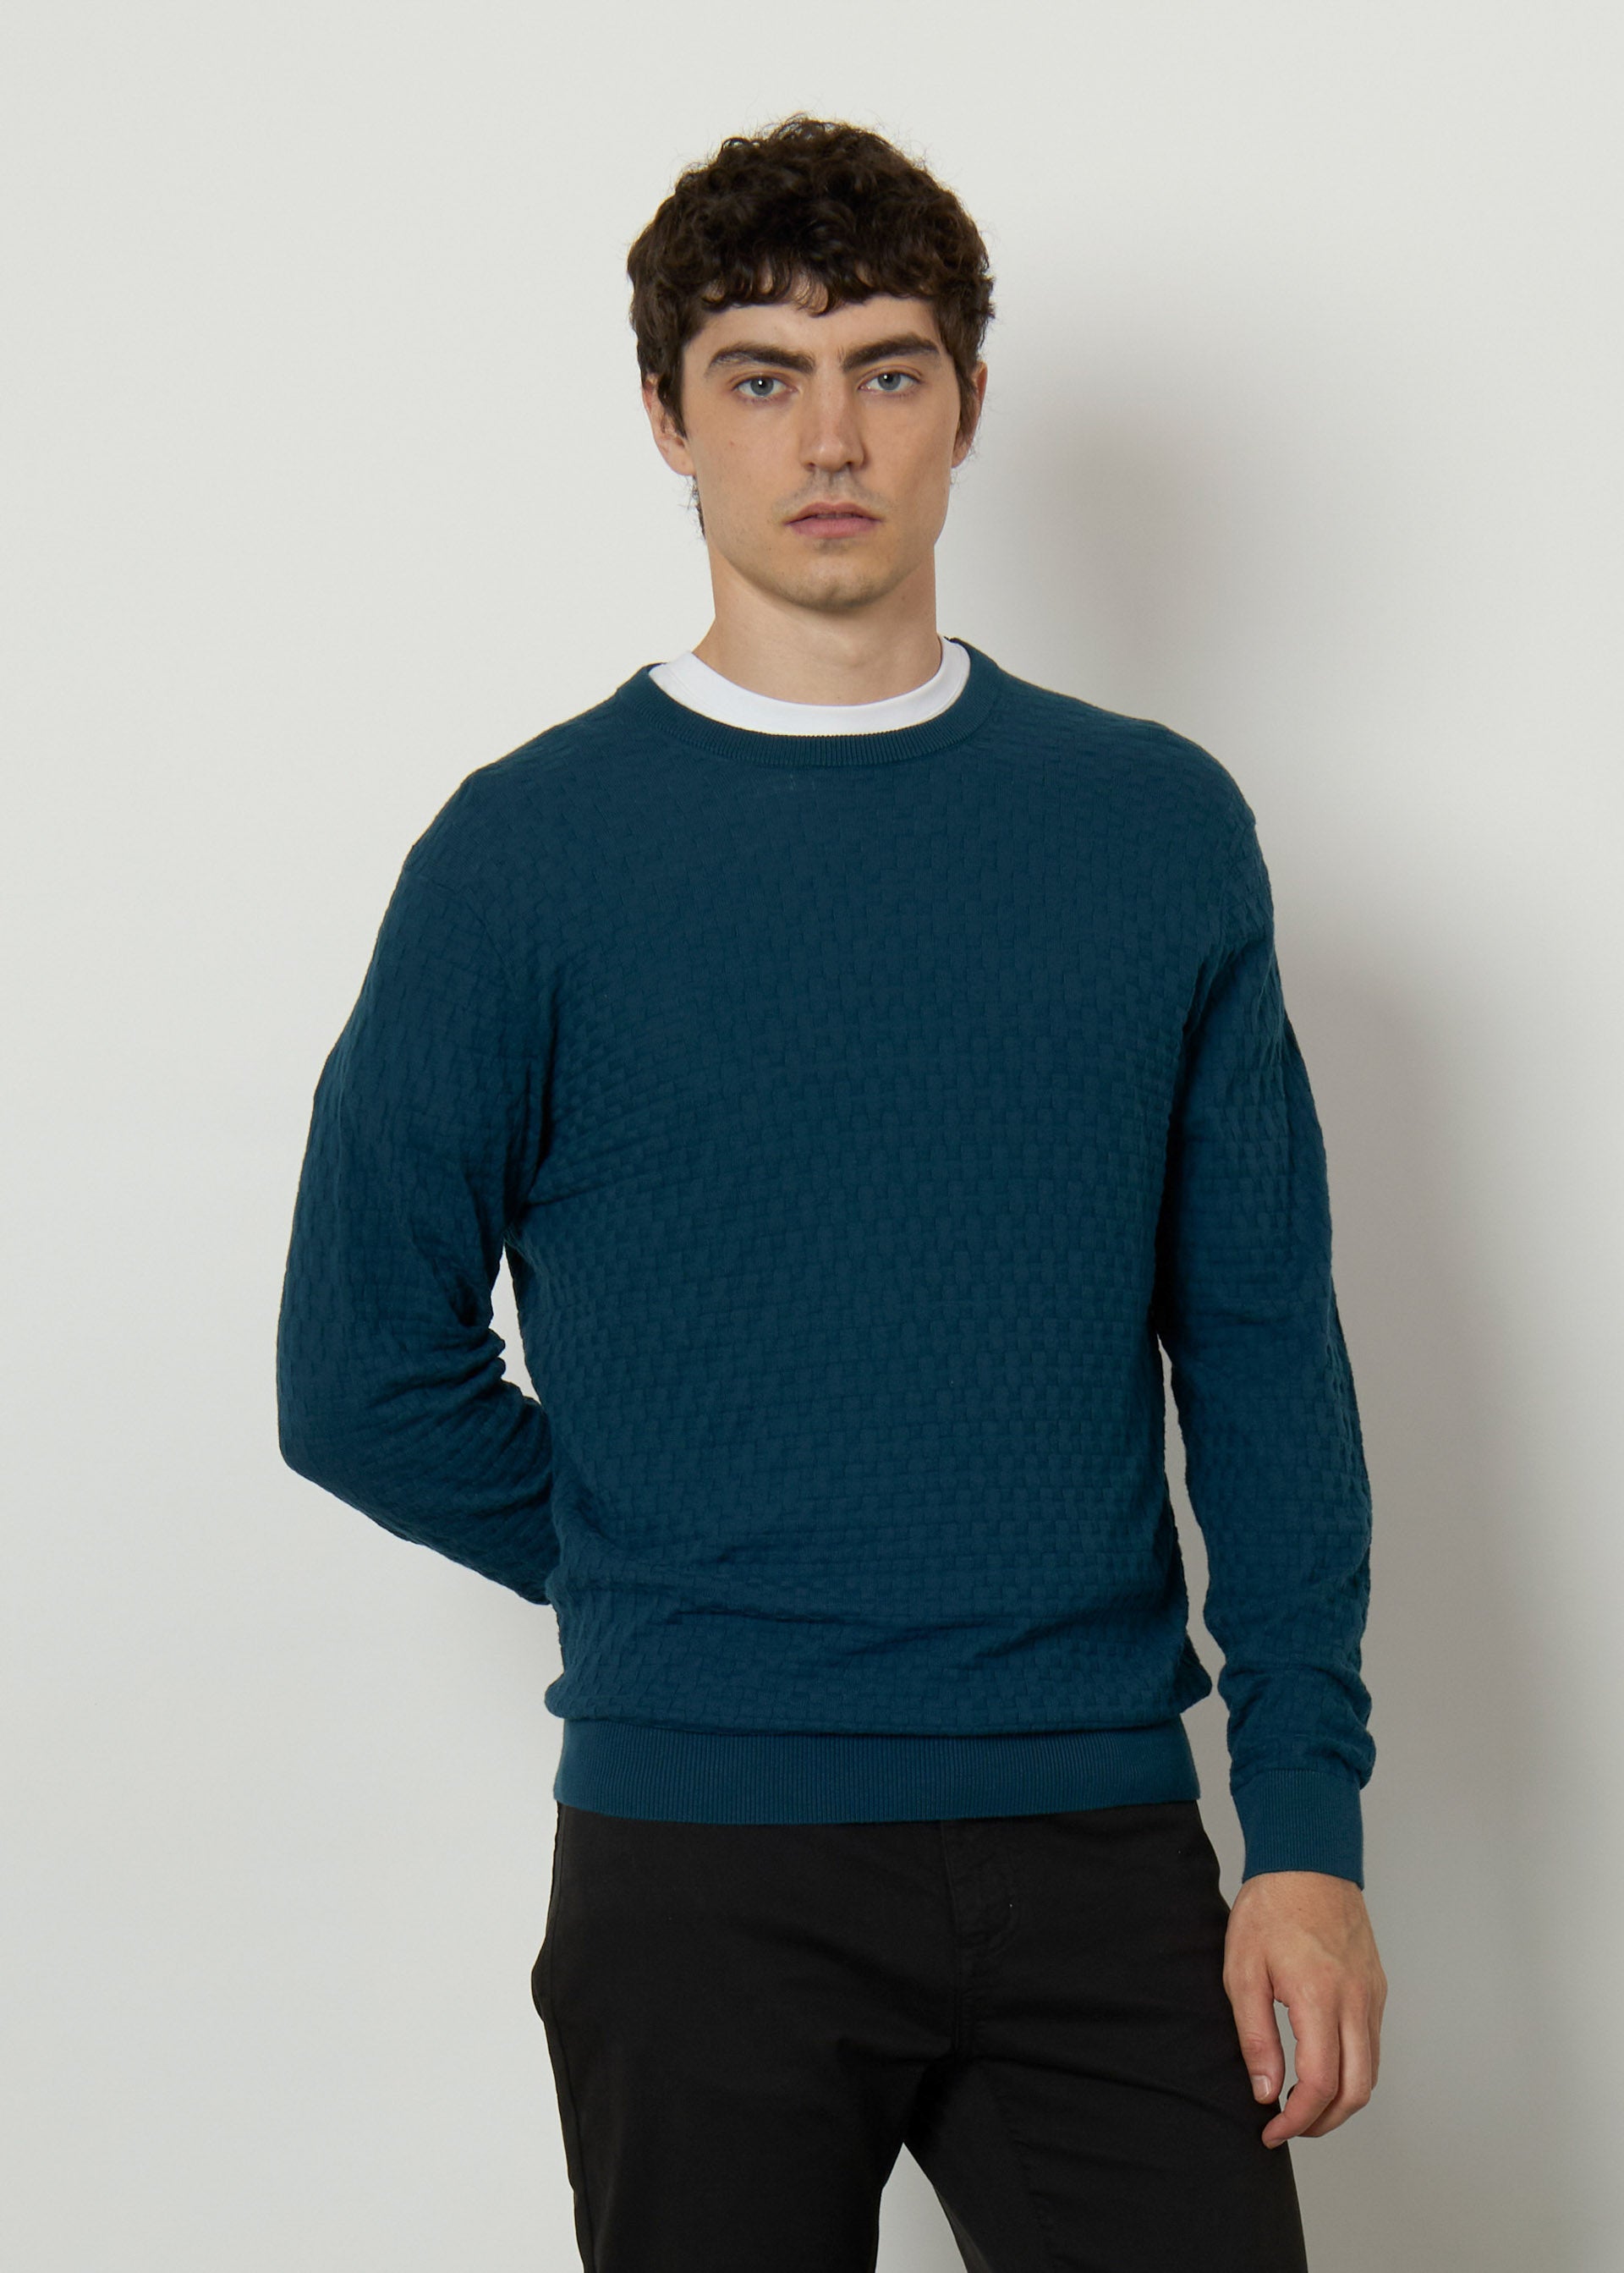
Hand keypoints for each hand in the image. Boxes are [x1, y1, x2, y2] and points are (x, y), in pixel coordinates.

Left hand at [1223, 1870, 1386, 2146]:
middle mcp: (1356, 2001)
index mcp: (1320, 1997)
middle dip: (1323, 2123)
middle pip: (1356, 2092)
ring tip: (1301, 2105)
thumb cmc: (1269, 1908)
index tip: (1271, 2131)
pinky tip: (1321, 2067)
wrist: (1307, 1859)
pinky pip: (1372, 2044)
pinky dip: (1352, 2070)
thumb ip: (1255, 2036)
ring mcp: (1371, 1995)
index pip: (1320, 2085)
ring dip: (1340, 2102)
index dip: (1296, 2120)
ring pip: (1370, 2072)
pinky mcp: (1376, 1987)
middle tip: (1288, 2128)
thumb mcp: (1243, 1970)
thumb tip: (1266, 2092)